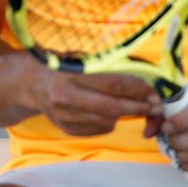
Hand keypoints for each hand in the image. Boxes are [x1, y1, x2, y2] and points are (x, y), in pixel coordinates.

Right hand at [30, 69, 161, 136]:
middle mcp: (65, 96)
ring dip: (125, 115)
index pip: (111, 83)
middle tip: (155, 107)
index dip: (136, 89)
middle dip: (137, 107)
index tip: (153, 92)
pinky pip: (97, 130)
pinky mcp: (65, 129)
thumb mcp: (79, 56)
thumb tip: (140, 71)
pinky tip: (109, 113)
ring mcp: (64, 116)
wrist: (32, 83)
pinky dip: (109, 122)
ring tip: (135, 107)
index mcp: (71, 74)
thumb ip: (104, 63)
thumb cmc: (61, 64)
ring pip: (106, 121)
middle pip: (111, 107)